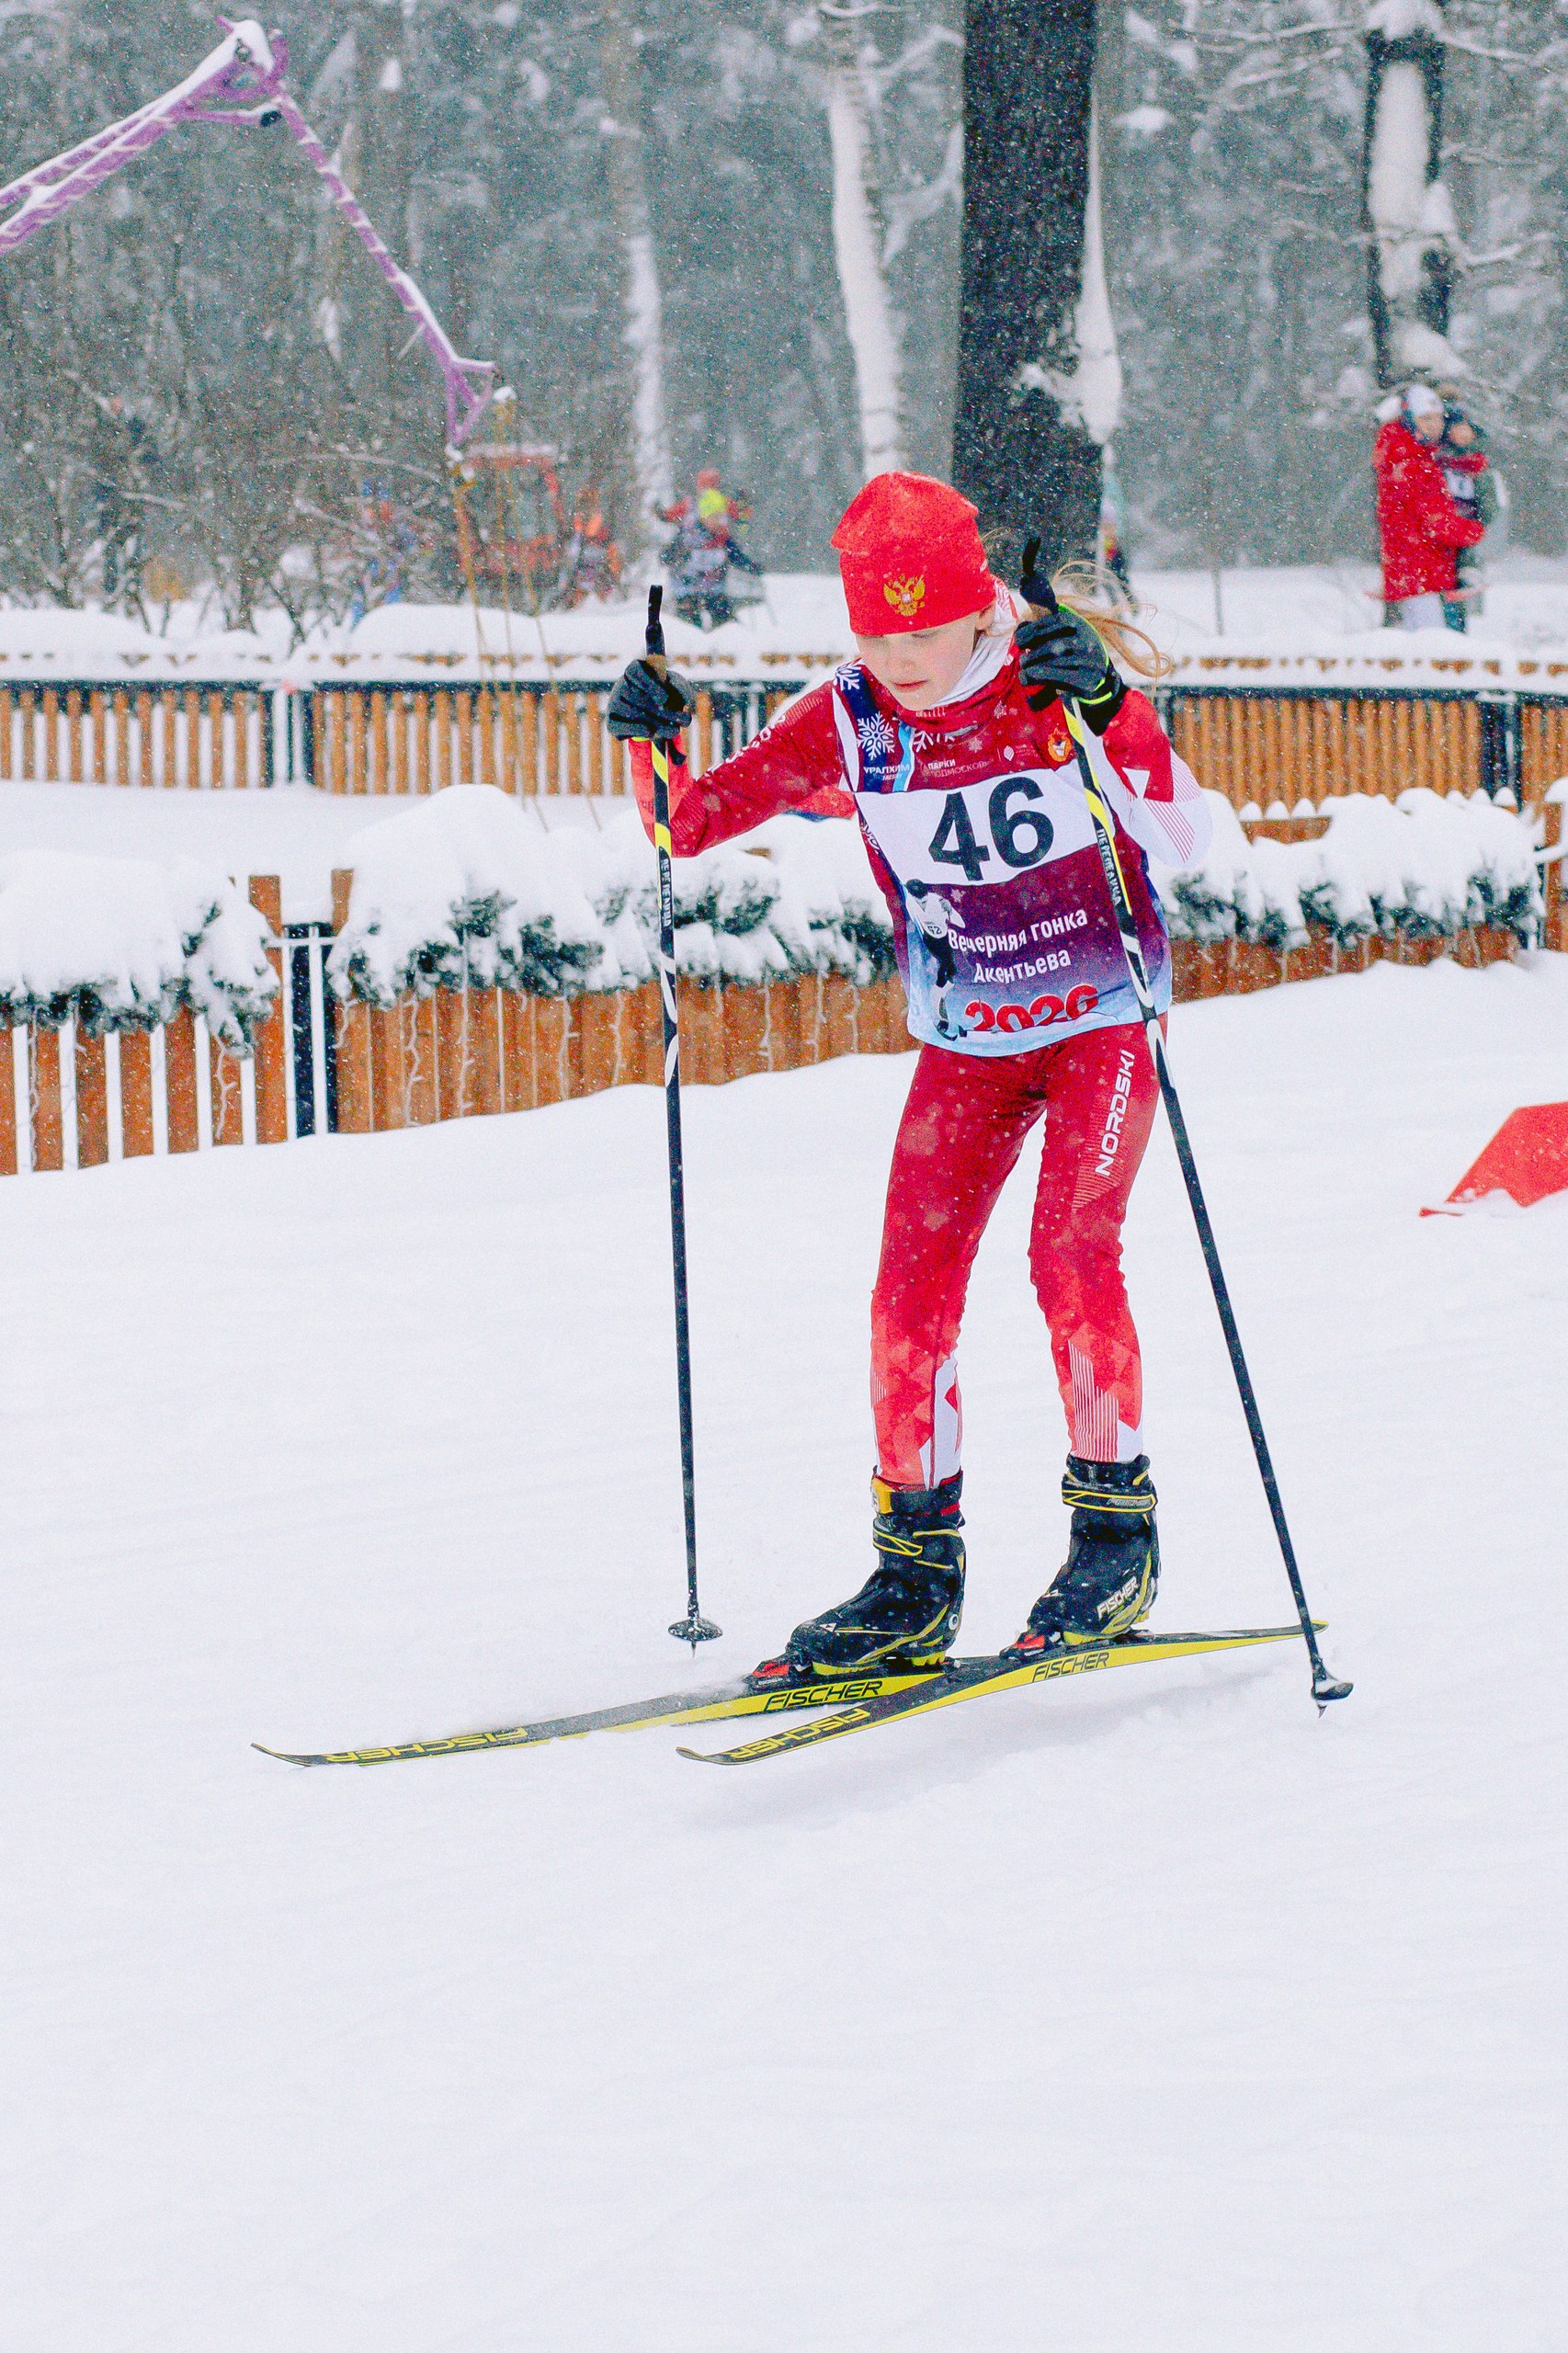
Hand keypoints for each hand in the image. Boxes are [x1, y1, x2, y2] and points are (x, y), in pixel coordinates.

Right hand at [606, 657, 695, 741]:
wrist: (656, 718)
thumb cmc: (669, 697)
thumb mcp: (678, 688)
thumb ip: (681, 688)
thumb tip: (676, 698)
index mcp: (636, 670)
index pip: (635, 670)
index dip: (649, 685)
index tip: (665, 699)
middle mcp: (621, 684)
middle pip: (637, 697)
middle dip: (662, 712)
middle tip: (683, 721)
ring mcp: (614, 703)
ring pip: (632, 712)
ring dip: (655, 723)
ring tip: (675, 730)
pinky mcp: (611, 722)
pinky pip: (620, 727)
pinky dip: (637, 730)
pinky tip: (651, 732)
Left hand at [1014, 608, 1125, 732]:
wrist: (1100, 681)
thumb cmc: (1072, 656)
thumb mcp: (1062, 638)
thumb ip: (1042, 632)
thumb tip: (1020, 627)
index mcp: (1080, 625)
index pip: (1055, 623)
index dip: (1033, 630)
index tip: (1019, 640)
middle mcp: (1086, 640)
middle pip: (1055, 645)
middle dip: (1034, 654)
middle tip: (1023, 662)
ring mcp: (1089, 660)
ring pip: (1056, 662)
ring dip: (1035, 668)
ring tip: (1024, 672)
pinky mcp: (1088, 679)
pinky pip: (1063, 676)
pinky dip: (1045, 675)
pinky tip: (1032, 675)